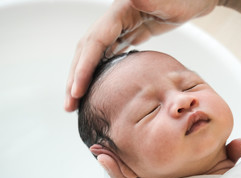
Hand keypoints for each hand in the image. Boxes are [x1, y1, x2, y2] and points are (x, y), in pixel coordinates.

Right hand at [64, 0, 219, 111]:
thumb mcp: (171, 0)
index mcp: (119, 12)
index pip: (94, 43)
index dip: (83, 68)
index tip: (76, 91)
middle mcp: (114, 20)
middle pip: (86, 51)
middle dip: (75, 78)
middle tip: (69, 106)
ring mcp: (119, 28)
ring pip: (92, 56)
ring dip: (82, 78)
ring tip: (76, 102)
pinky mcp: (127, 35)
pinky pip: (106, 56)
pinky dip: (97, 72)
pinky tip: (96, 87)